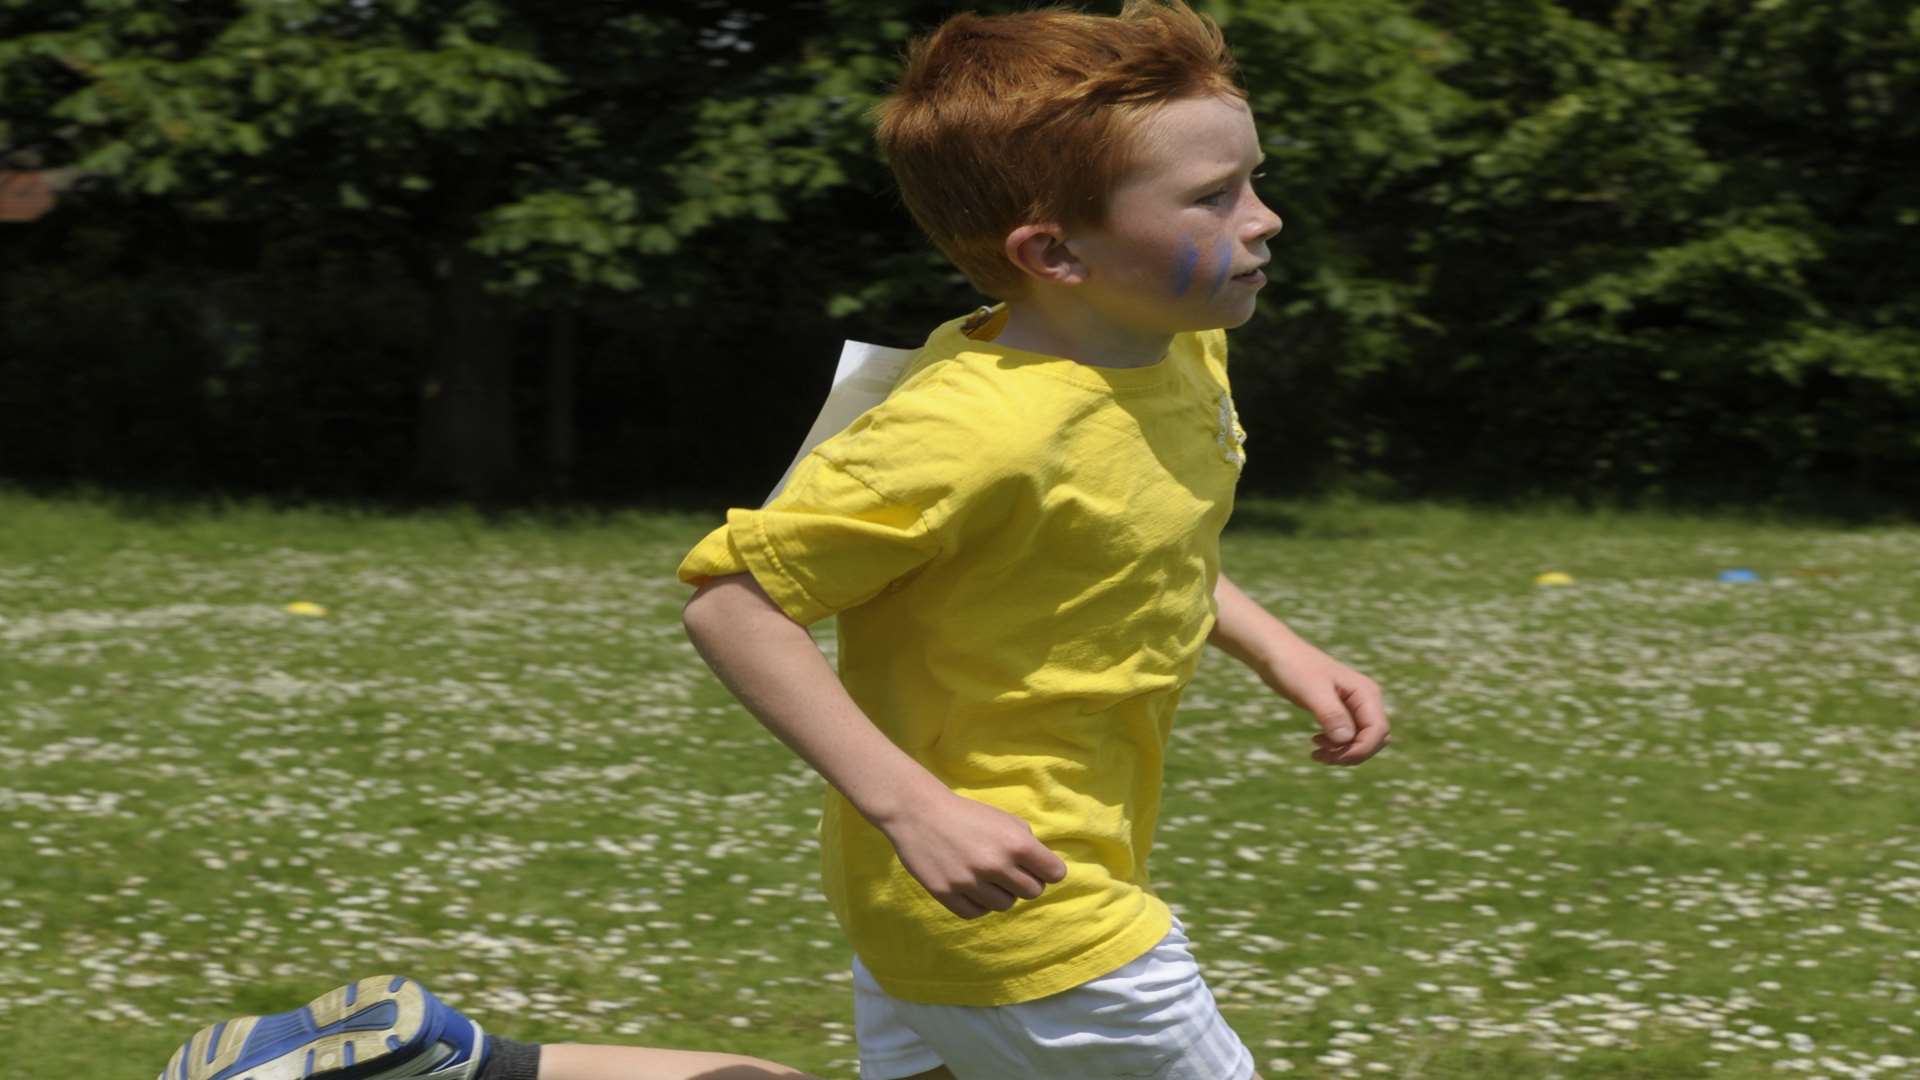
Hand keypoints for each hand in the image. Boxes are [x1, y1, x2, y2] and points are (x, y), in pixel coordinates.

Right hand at [876, 790, 1068, 918]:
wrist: (919, 813)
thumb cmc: (967, 814)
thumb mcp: (1005, 819)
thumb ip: (1028, 843)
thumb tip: (1044, 868)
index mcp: (1016, 843)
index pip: (1055, 874)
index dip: (1048, 870)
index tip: (1038, 867)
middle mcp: (996, 865)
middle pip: (1033, 892)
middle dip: (1025, 882)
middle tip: (1009, 872)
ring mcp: (970, 882)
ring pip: (1005, 905)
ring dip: (1001, 893)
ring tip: (987, 877)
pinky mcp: (947, 894)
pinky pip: (977, 913)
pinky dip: (978, 903)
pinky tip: (972, 888)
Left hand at [1266, 637, 1389, 765]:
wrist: (1275, 652)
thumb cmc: (1293, 667)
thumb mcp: (1311, 691)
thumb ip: (1331, 714)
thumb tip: (1346, 739)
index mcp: (1365, 692)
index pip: (1378, 731)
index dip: (1360, 750)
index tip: (1333, 756)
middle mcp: (1365, 699)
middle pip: (1374, 739)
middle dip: (1352, 754)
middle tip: (1323, 756)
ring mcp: (1354, 705)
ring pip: (1362, 740)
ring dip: (1343, 752)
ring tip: (1317, 753)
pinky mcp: (1340, 710)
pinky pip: (1348, 736)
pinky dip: (1336, 745)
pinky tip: (1316, 742)